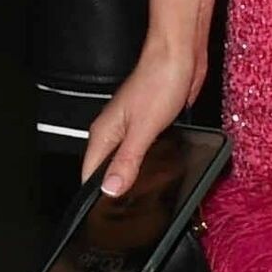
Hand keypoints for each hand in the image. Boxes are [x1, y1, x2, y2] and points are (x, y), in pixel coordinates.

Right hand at [80, 38, 206, 196]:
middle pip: (108, 168)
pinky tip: (159, 170)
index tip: (104, 215)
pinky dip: (149, 161)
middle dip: (116, 188)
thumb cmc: (159, 81)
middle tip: (128, 211)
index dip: (95, 196)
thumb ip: (126, 160)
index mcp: (105, 131)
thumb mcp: (143, 129)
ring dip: (135, 175)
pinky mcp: (152, 123)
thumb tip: (109, 189)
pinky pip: (145, 150)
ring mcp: (133, 126)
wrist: (181, 55)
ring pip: (127, 160)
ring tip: (144, 196)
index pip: (90, 173)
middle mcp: (115, 130)